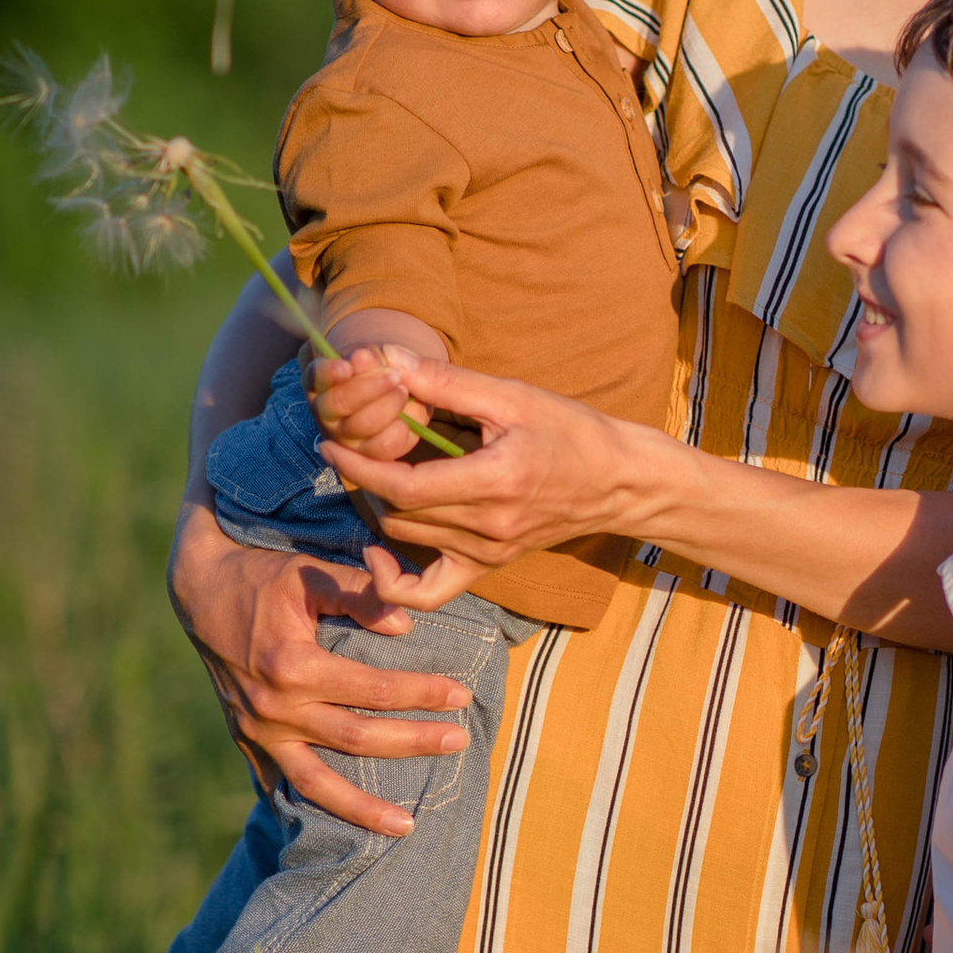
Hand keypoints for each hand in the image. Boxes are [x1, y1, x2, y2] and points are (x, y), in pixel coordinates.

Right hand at [168, 500, 470, 837]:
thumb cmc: (262, 577)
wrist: (200, 590)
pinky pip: (282, 783)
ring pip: (316, 783)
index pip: (373, 691)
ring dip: (363, 809)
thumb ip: (359, 596)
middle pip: (357, 740)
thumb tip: (406, 627)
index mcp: (292, 667)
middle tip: (461, 742)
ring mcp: (256, 731)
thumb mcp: (310, 574)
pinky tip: (343, 831)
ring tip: (408, 827)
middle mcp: (273, 708)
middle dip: (413, 743)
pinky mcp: (246, 739)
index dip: (421, 694)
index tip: (461, 695)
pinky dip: (312, 807)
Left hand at [319, 353, 654, 569]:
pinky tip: (379, 553)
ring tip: (373, 472)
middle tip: (349, 444)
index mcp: (496, 481)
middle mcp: (490, 526)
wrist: (619, 482)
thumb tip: (387, 361)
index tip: (333, 442)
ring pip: (408, 539)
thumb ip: (446, 382)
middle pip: (399, 514)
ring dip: (381, 506)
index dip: (361, 466)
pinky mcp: (489, 567)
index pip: (406, 487)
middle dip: (366, 479)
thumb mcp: (512, 396)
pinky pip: (430, 592)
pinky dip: (395, 581)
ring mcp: (489, 553)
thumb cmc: (571, 431)